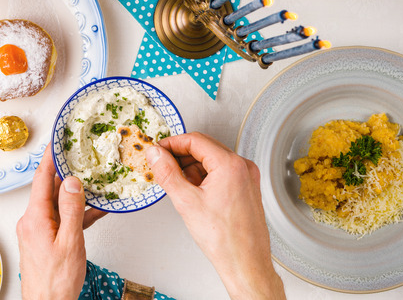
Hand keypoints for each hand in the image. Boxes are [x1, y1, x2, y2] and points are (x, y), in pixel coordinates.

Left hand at [16, 146, 106, 299]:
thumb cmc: (56, 281)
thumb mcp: (70, 241)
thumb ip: (71, 209)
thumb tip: (71, 182)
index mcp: (35, 218)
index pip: (42, 178)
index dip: (50, 157)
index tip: (57, 141)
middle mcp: (32, 221)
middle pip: (50, 190)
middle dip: (67, 174)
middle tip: (80, 156)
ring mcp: (38, 231)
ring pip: (57, 205)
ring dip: (75, 196)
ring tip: (95, 182)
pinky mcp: (45, 240)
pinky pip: (61, 220)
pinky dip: (76, 214)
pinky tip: (95, 210)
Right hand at [146, 132, 285, 299]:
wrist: (245, 264)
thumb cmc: (224, 239)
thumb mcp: (186, 202)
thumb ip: (167, 173)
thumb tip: (156, 154)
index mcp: (231, 165)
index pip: (195, 140)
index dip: (172, 143)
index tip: (158, 151)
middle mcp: (243, 167)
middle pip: (204, 148)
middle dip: (180, 155)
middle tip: (161, 165)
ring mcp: (247, 178)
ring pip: (212, 161)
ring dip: (192, 167)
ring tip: (176, 183)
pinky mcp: (246, 189)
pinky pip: (221, 173)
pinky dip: (204, 177)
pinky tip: (192, 192)